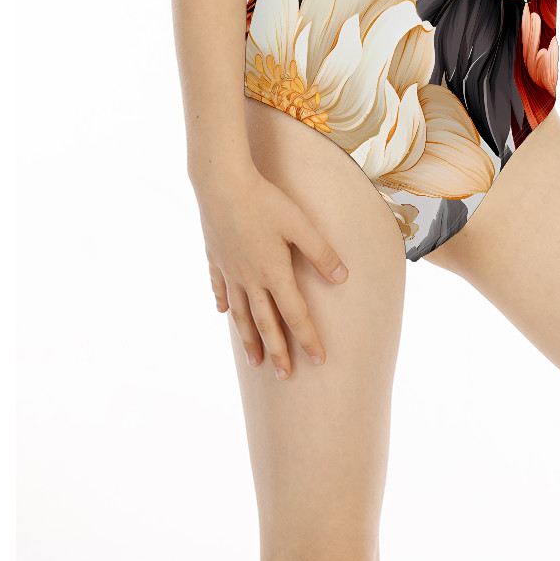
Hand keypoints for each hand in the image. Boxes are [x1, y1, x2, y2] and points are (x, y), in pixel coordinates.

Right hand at [196, 162, 350, 379]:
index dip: (308, 338)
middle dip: (277, 352)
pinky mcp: (216, 258)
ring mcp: (230, 270)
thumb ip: (321, 252)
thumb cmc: (265, 200)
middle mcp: (250, 278)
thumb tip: (344, 277)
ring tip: (254, 361)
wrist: (221, 183)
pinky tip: (223, 312)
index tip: (318, 360)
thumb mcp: (300, 224)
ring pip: (240, 314)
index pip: (295, 314)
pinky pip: (220, 288)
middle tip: (284, 377)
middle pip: (265, 323)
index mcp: (274, 272)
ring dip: (248, 339)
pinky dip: (223, 302)